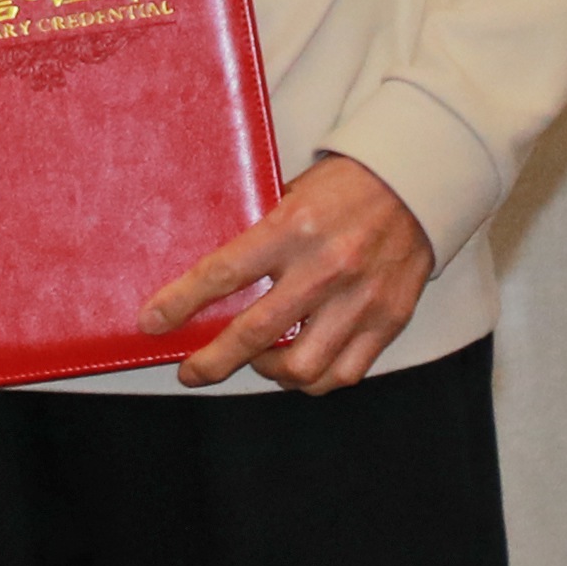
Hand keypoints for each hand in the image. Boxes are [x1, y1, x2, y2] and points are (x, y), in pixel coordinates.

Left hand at [142, 153, 431, 393]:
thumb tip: (212, 277)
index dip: (181, 302)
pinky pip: (342, 374)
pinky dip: (313, 379)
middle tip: (191, 371)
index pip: (223, 273)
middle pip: (255, 333)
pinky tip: (299, 366)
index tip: (152, 322)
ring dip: (267, 372)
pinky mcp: (388, 322)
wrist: (414, 186)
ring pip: (301, 367)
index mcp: (293, 228)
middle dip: (213, 360)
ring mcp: (359, 301)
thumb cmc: (344, 186)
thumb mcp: (290, 194)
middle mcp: (325, 269)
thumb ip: (258, 235)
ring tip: (256, 362)